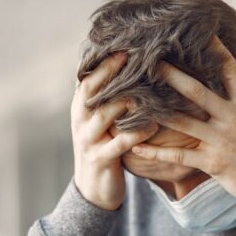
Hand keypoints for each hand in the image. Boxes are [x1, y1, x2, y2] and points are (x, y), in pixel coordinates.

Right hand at [71, 51, 158, 210]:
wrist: (93, 189)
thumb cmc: (103, 148)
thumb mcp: (98, 123)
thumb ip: (106, 99)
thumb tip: (122, 67)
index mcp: (80, 109)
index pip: (88, 79)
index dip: (104, 62)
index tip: (124, 46)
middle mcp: (80, 121)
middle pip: (93, 91)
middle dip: (112, 73)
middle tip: (134, 57)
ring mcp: (89, 141)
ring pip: (106, 114)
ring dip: (127, 100)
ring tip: (148, 87)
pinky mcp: (101, 159)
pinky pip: (121, 143)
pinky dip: (137, 133)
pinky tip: (154, 124)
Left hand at [130, 35, 235, 210]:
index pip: (229, 69)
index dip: (213, 50)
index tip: (197, 34)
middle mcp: (231, 119)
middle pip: (197, 92)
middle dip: (173, 75)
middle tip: (151, 60)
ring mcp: (220, 142)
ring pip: (182, 122)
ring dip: (157, 110)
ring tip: (135, 99)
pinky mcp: (211, 163)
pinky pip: (178, 156)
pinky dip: (156, 152)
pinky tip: (136, 146)